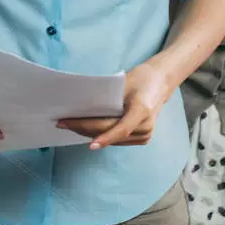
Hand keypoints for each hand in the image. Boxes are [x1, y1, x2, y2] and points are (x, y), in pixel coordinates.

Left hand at [58, 60, 175, 148]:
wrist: (161, 82)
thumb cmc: (141, 79)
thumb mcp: (123, 84)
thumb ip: (107, 98)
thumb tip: (82, 107)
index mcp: (142, 110)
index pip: (120, 129)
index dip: (104, 138)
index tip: (90, 145)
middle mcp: (145, 127)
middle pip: (110, 132)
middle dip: (84, 129)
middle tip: (62, 123)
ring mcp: (145, 135)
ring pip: (112, 139)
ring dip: (89, 134)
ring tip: (68, 125)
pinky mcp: (142, 138)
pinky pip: (117, 140)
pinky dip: (101, 135)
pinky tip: (84, 130)